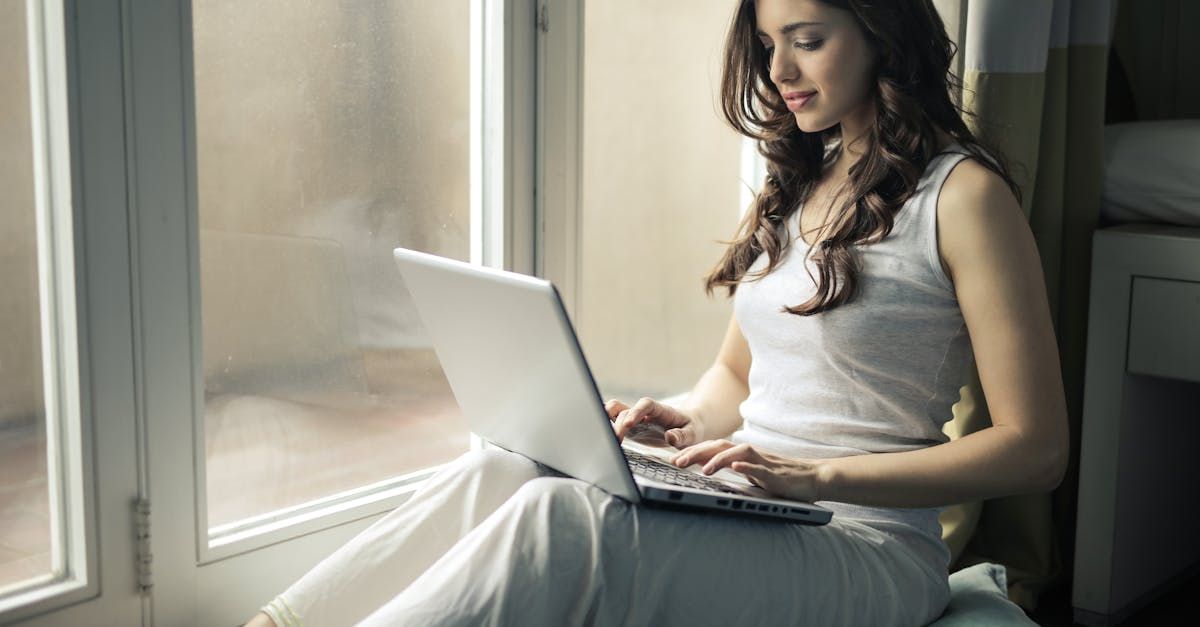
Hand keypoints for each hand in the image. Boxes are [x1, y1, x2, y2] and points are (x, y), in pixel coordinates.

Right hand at [605, 397, 702, 447]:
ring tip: (607, 439)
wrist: (688, 427)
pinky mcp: (630, 427)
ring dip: (607, 421)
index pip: (646, 405)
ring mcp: (635, 419)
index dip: (636, 412)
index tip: (629, 423)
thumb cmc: (690, 429)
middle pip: (626, 410)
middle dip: (618, 423)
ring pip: (615, 411)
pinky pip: (613, 420)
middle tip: (616, 440)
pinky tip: (599, 433)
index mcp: (661, 410)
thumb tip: (670, 437)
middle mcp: (645, 412)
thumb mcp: (692, 433)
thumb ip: (682, 436)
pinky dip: (605, 423)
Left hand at [669, 439, 823, 501]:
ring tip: (703, 469)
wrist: (813, 477)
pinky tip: (736, 468)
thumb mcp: (751, 473)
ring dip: (718, 459)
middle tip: (676, 463)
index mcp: (742, 454)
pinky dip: (747, 467)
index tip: (673, 458)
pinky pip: (760, 468)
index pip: (712, 448)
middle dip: (696, 453)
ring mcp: (763, 461)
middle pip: (719, 446)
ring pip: (737, 453)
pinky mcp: (775, 473)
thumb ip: (734, 469)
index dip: (692, 451)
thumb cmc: (780, 477)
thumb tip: (708, 470)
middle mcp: (750, 453)